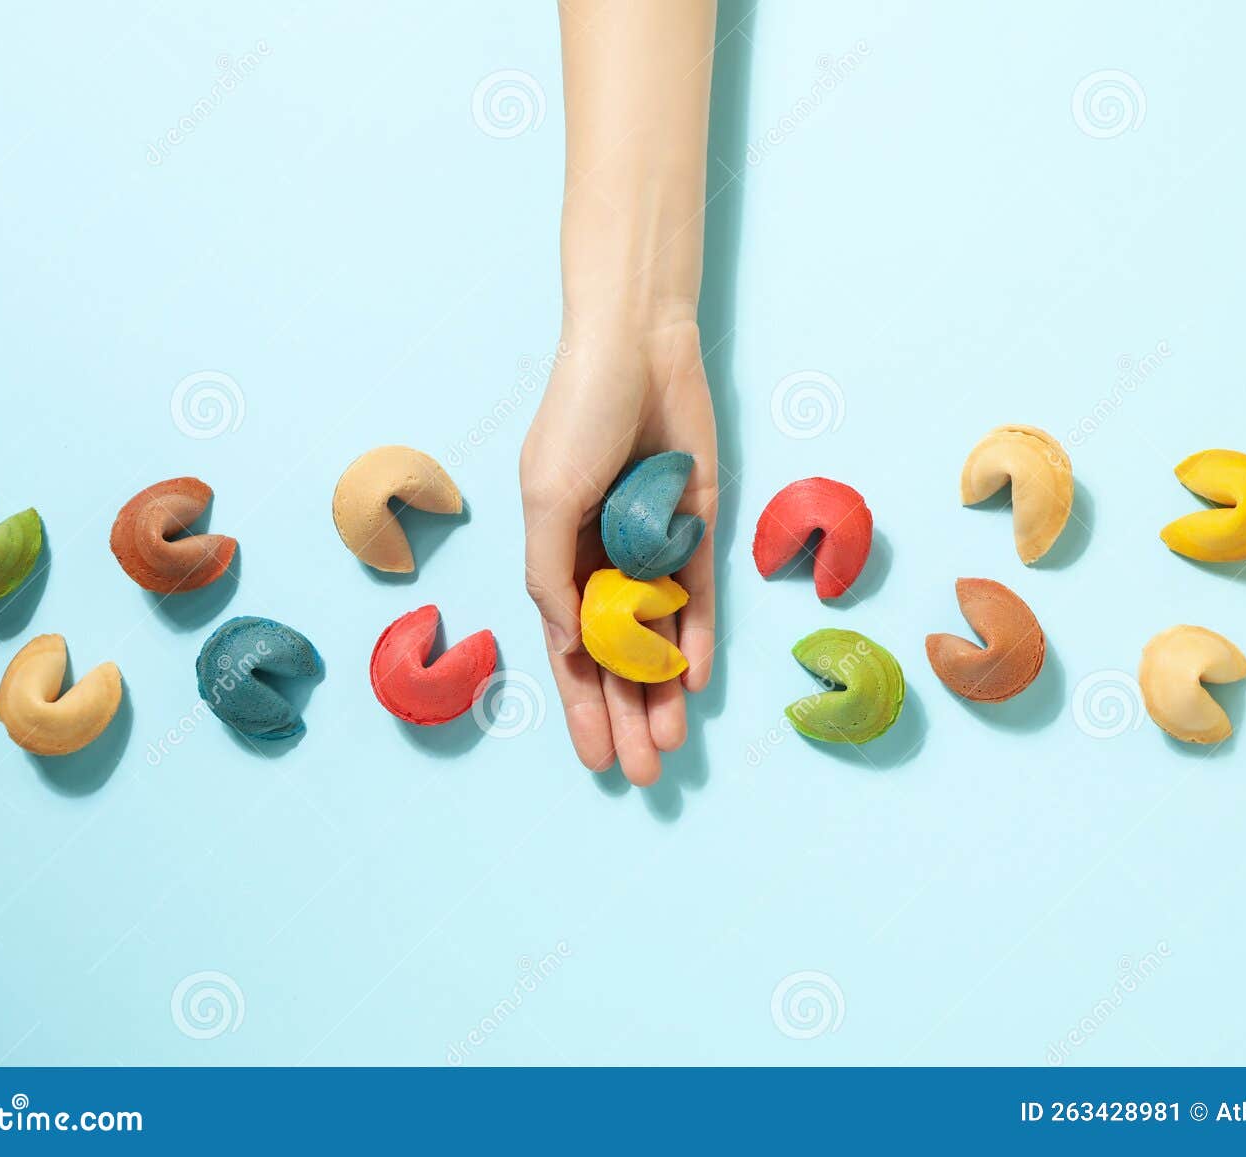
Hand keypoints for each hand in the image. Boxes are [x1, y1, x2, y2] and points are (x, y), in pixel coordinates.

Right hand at [519, 314, 716, 785]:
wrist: (638, 349)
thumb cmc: (577, 418)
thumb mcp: (545, 501)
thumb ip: (550, 576)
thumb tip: (570, 647)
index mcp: (556, 557)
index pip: (569, 651)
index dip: (579, 706)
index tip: (594, 760)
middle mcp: (604, 562)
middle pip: (618, 659)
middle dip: (626, 717)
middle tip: (642, 775)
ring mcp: (653, 549)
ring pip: (660, 640)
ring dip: (663, 694)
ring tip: (672, 748)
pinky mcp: (698, 529)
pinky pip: (699, 597)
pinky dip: (698, 639)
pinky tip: (697, 684)